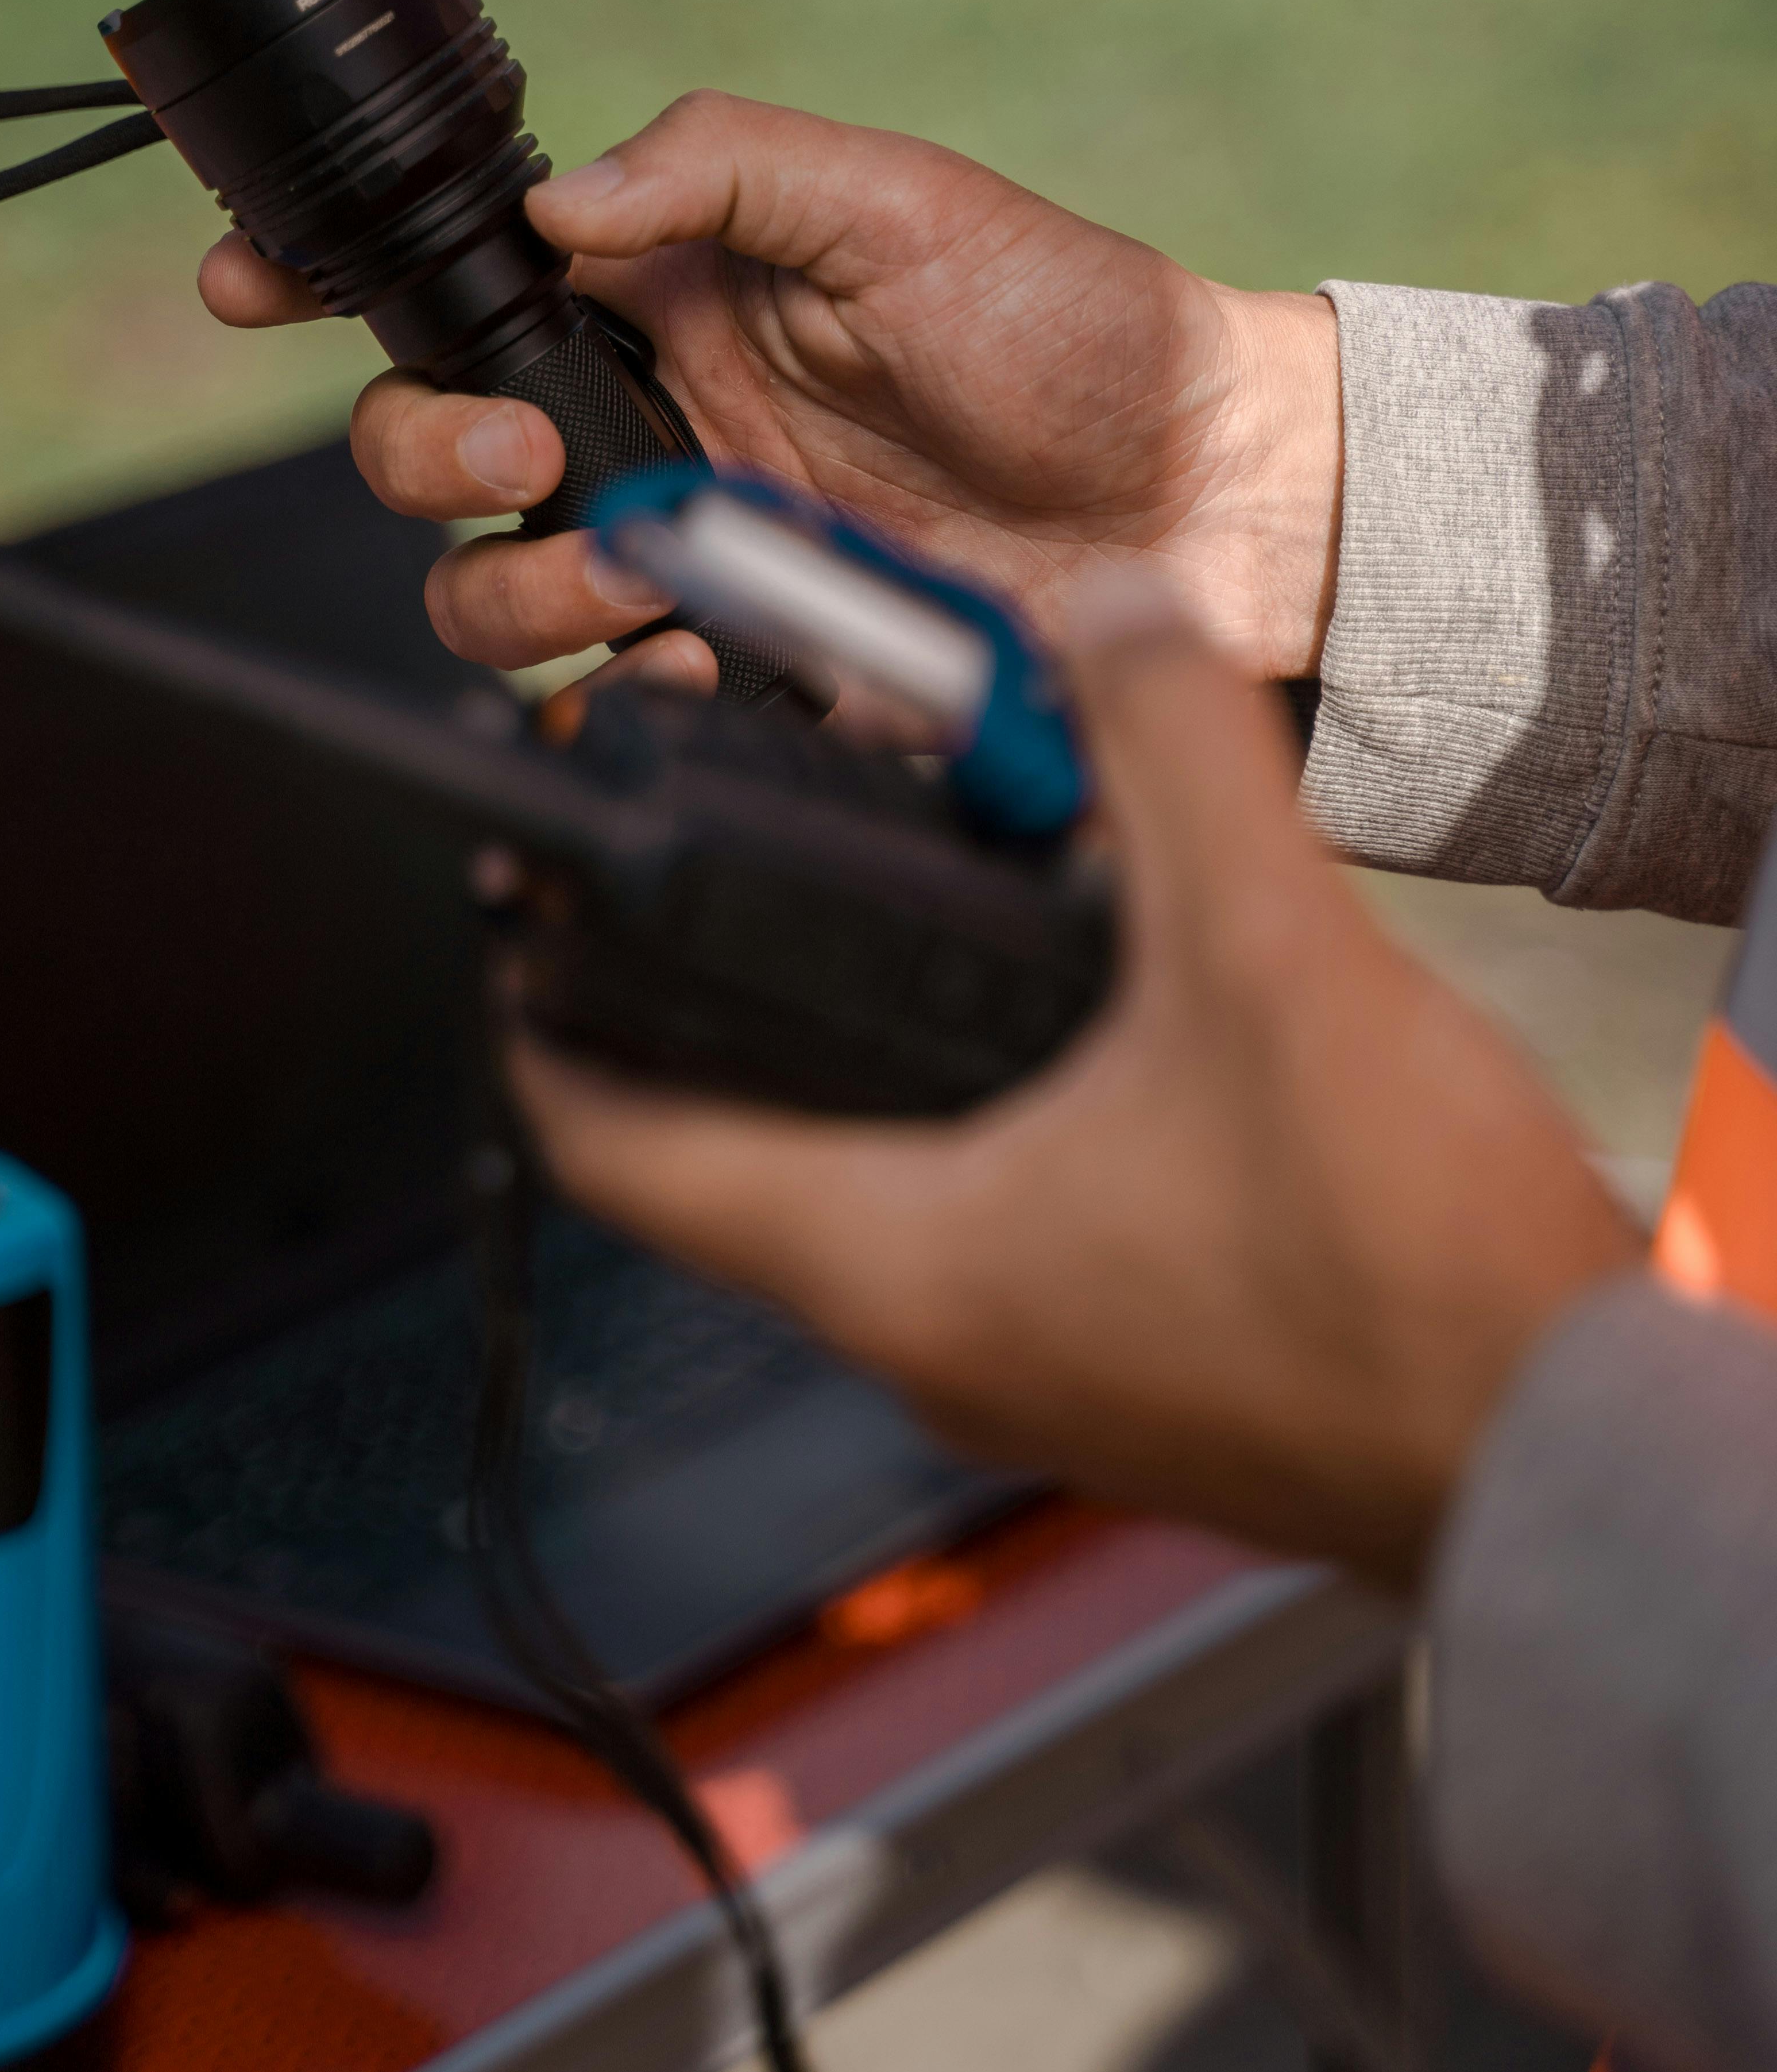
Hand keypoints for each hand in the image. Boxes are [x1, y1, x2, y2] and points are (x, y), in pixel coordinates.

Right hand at [200, 92, 1342, 692]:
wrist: (1205, 497)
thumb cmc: (1071, 324)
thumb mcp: (898, 202)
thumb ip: (718, 171)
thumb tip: (555, 207)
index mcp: (665, 291)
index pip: (457, 277)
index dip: (329, 282)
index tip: (247, 285)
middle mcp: (648, 418)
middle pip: (429, 449)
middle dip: (424, 453)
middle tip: (519, 458)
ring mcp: (686, 547)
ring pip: (485, 586)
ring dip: (516, 583)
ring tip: (635, 569)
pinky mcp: (743, 657)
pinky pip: (610, 693)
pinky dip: (622, 681)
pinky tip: (702, 650)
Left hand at [509, 570, 1642, 1588]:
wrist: (1562, 1460)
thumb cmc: (1410, 1290)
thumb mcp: (1273, 958)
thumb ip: (1173, 756)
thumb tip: (1107, 611)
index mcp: (899, 1259)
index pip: (621, 1151)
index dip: (538, 1028)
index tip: (510, 935)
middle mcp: (931, 1332)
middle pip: (734, 1155)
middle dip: (708, 1005)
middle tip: (707, 872)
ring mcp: (1028, 1356)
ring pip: (867, 1177)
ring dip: (853, 1046)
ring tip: (878, 907)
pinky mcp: (1120, 1349)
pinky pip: (984, 1205)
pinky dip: (971, 1095)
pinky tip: (1060, 1008)